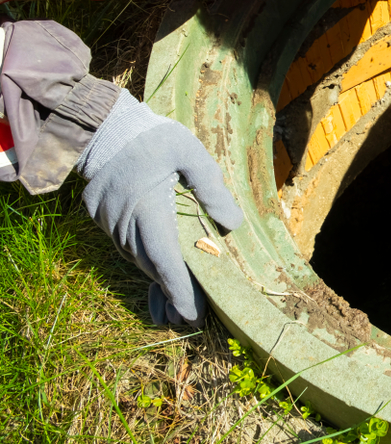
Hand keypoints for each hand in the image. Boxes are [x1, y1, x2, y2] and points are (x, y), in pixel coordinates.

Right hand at [77, 92, 242, 325]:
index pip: (164, 260)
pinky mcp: (103, 218)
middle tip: (190, 319)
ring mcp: (110, 223)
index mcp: (148, 209)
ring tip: (178, 305)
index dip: (178, 290)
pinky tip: (157, 274)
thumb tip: (231, 223)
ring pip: (138, 260)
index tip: (190, 315)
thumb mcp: (189, 152)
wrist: (102, 126)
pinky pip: (127, 247)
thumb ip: (211, 188)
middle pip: (151, 267)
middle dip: (172, 295)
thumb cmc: (151, 137)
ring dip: (158, 280)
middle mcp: (126, 223)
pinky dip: (144, 263)